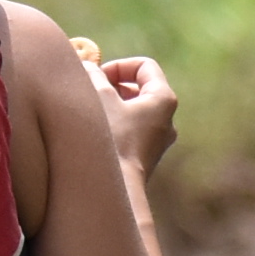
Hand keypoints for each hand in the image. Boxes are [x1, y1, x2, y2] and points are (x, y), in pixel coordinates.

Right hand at [68, 39, 179, 180]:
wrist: (115, 189)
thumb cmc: (109, 139)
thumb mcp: (97, 97)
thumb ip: (92, 75)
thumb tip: (87, 66)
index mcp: (163, 100)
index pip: (144, 66)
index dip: (118, 66)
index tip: (97, 78)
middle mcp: (167, 120)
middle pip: (139, 89)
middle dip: (111, 86)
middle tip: (89, 94)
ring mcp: (157, 141)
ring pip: (133, 111)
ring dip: (110, 107)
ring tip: (88, 114)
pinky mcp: (145, 158)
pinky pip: (130, 131)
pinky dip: (113, 126)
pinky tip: (94, 135)